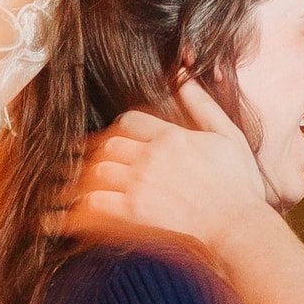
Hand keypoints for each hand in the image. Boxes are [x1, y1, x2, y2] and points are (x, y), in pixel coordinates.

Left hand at [49, 89, 268, 256]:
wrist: (237, 229)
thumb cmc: (239, 186)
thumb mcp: (228, 135)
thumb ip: (203, 105)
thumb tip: (184, 74)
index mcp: (170, 136)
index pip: (128, 121)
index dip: (117, 131)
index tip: (113, 143)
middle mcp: (150, 157)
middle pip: (106, 145)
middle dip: (95, 155)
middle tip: (85, 166)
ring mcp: (139, 185)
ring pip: (95, 172)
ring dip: (82, 181)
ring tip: (70, 191)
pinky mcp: (131, 214)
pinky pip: (92, 205)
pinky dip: (75, 211)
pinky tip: (64, 218)